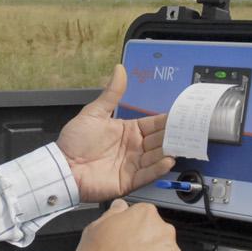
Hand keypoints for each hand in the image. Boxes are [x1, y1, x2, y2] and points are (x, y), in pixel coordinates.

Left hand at [57, 65, 174, 202]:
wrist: (62, 167)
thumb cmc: (74, 141)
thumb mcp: (94, 113)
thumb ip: (111, 94)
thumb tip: (119, 69)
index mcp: (128, 130)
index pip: (153, 124)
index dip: (168, 120)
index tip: (183, 115)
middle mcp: (133, 148)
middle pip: (159, 140)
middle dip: (174, 136)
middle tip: (189, 130)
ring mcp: (132, 165)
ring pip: (156, 156)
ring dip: (170, 151)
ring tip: (182, 145)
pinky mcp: (128, 181)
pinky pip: (147, 174)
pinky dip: (158, 168)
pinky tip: (168, 160)